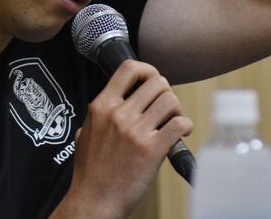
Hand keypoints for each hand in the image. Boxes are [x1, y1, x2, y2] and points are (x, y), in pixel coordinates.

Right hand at [51, 60, 192, 218]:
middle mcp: (118, 114)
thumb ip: (97, 117)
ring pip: (170, 100)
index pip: (128, 68)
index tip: (152, 79)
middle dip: (166, 92)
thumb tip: (108, 107)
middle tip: (165, 108)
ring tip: (172, 122)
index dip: (147, 69)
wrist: (94, 202)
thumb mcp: (85, 135)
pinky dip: (186, 126)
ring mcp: (135, 131)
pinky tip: (181, 134)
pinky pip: (180, 123)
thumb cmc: (90, 173)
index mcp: (101, 107)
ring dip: (177, 109)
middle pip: (156, 82)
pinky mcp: (152, 150)